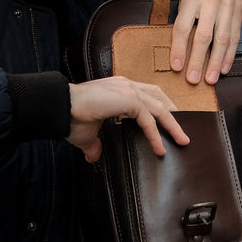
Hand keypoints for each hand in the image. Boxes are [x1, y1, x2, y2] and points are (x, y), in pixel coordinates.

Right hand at [68, 77, 189, 162]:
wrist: (58, 109)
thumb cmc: (70, 118)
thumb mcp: (88, 135)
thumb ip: (95, 144)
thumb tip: (94, 157)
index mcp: (120, 88)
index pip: (148, 94)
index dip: (162, 107)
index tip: (171, 121)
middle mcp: (126, 85)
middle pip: (159, 98)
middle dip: (173, 115)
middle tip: (183, 132)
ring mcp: (128, 89)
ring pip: (159, 108)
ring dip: (173, 125)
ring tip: (182, 141)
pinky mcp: (127, 99)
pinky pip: (148, 119)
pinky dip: (156, 134)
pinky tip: (160, 148)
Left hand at [169, 0, 241, 84]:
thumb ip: (182, 17)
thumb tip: (177, 48)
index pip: (183, 27)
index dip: (179, 48)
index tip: (176, 67)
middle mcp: (211, 1)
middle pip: (204, 36)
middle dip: (198, 60)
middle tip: (193, 79)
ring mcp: (228, 7)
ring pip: (223, 39)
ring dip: (216, 62)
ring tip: (210, 79)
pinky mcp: (239, 12)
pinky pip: (235, 37)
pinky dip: (230, 54)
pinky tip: (224, 67)